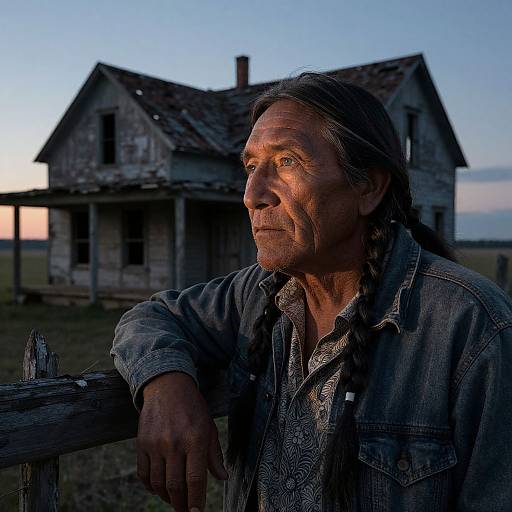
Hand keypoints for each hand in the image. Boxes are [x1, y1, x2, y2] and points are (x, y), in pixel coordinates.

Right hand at [136, 372, 228, 510]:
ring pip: (159, 484)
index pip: (196, 480)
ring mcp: (155, 444)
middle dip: (181, 505)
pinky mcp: (141, 443)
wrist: (167, 386)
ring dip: (167, 498)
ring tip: (175, 500)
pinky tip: (159, 488)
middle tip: (186, 511)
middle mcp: (174, 443)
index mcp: (195, 439)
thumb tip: (221, 477)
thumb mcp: (209, 426)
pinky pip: (144, 474)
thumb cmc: (192, 406)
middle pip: (176, 486)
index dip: (197, 501)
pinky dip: (151, 487)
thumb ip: (214, 454)